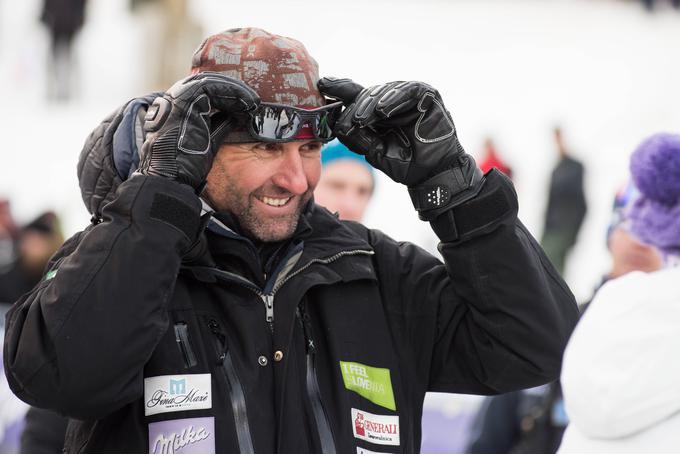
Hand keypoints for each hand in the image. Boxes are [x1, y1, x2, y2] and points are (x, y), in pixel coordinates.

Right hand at [137, 72, 259, 189]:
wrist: (172, 176)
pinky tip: (246, 103)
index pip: (202, 90)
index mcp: (176, 108)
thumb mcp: (208, 138)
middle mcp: (172, 100)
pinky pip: (210, 87)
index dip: (225, 93)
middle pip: (205, 83)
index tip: (244, 103)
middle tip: (251, 99)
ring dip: (234, 90)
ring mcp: (175, 99)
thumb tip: (237, 115)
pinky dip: (231, 92)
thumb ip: (219, 123)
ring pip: (208, 82)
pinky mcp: (182, 101)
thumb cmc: (187, 163)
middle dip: (231, 89)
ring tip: (252, 101)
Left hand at [318, 78, 482, 217]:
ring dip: (372, 104)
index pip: (355, 95)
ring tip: (362, 119)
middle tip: (350, 121)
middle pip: (367, 94)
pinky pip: (408, 92)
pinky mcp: (427, 95)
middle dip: (356, 107)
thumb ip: (357, 136)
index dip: (339, 88)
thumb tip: (338, 124)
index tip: (322, 84)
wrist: (430, 174)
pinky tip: (383, 111)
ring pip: (385, 92)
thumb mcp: (373, 150)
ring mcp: (409, 97)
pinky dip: (394, 100)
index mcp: (376, 111)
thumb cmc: (403, 163)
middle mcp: (391, 101)